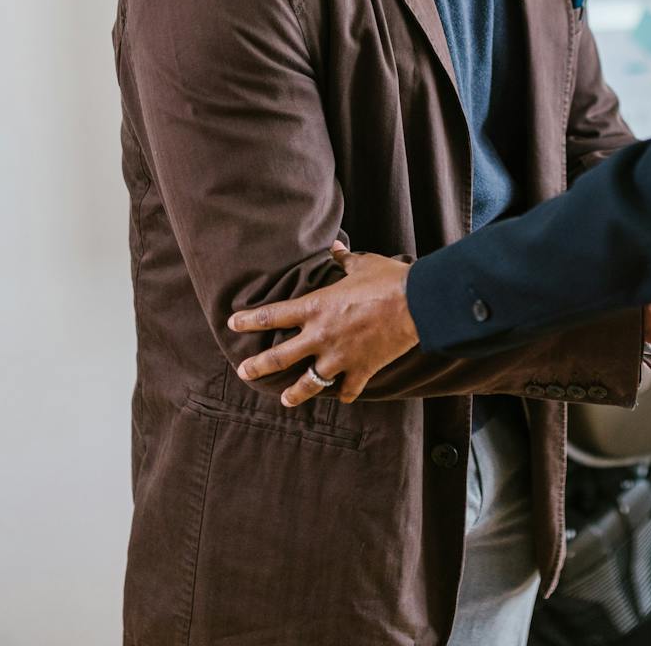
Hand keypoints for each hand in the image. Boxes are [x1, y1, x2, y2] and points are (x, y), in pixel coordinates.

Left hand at [228, 243, 417, 405]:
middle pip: (279, 357)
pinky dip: (345, 394)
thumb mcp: (362, 265)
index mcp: (316, 308)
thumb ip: (344, 261)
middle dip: (258, 366)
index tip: (234, 323)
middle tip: (244, 372)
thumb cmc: (388, 280)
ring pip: (309, 384)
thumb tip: (336, 249)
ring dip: (295, 394)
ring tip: (285, 400)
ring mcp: (340, 357)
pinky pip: (348, 390)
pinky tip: (343, 397)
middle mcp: (321, 336)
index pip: (272, 315)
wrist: (417, 304)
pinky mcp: (362, 370)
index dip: (249, 320)